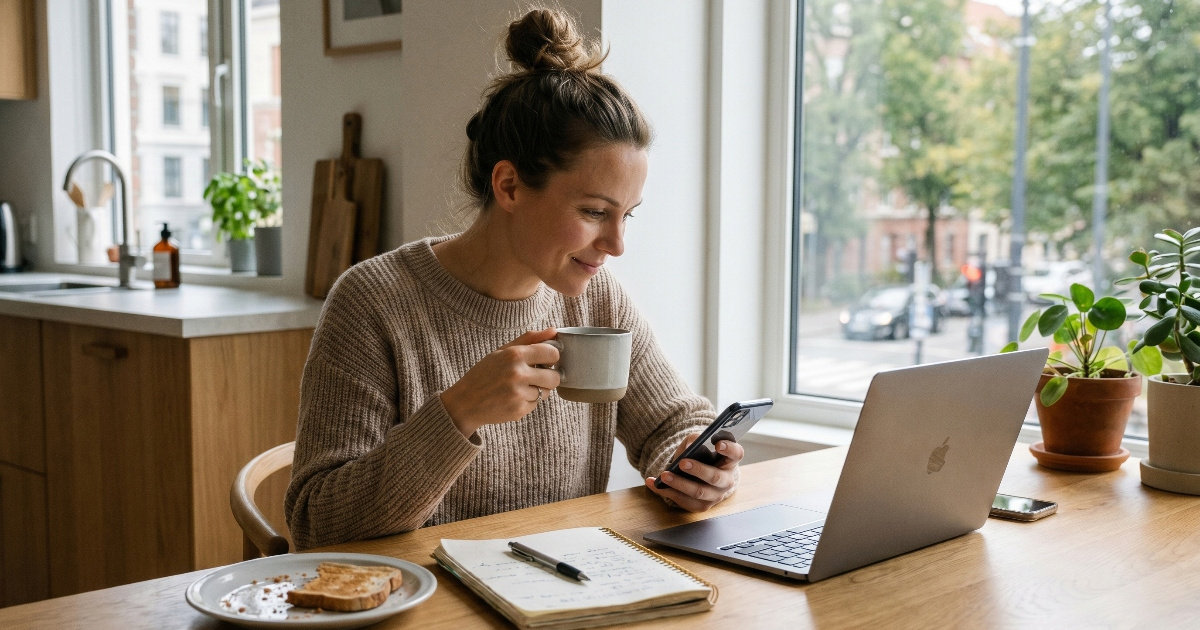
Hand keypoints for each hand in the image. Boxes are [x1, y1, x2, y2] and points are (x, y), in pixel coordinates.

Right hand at [440, 328, 561, 437]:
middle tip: (536, 376)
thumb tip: (554, 330)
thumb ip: (529, 339)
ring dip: (537, 390)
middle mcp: (518, 374)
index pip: (552, 353)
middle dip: (549, 377)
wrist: (465, 402)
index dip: (552, 357)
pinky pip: (536, 404)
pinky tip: (512, 398)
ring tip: (519, 388)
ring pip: (545, 392)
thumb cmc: (485, 373)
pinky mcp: (518, 411)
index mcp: (514, 355)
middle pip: (555, 377)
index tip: (545, 360)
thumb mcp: (502, 351)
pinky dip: (527, 402)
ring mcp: (518, 394)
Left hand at [644, 433, 742, 511]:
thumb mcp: (697, 442)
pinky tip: (653, 483)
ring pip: (698, 492)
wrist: (698, 474)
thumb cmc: (701, 454)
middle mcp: (727, 480)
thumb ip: (695, 441)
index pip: (736, 454)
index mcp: (730, 460)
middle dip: (698, 470)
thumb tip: (690, 448)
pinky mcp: (702, 506)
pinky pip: (684, 501)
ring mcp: (716, 495)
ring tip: (663, 475)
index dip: (729, 449)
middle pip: (715, 477)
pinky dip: (667, 492)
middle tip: (682, 463)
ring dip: (679, 483)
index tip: (718, 444)